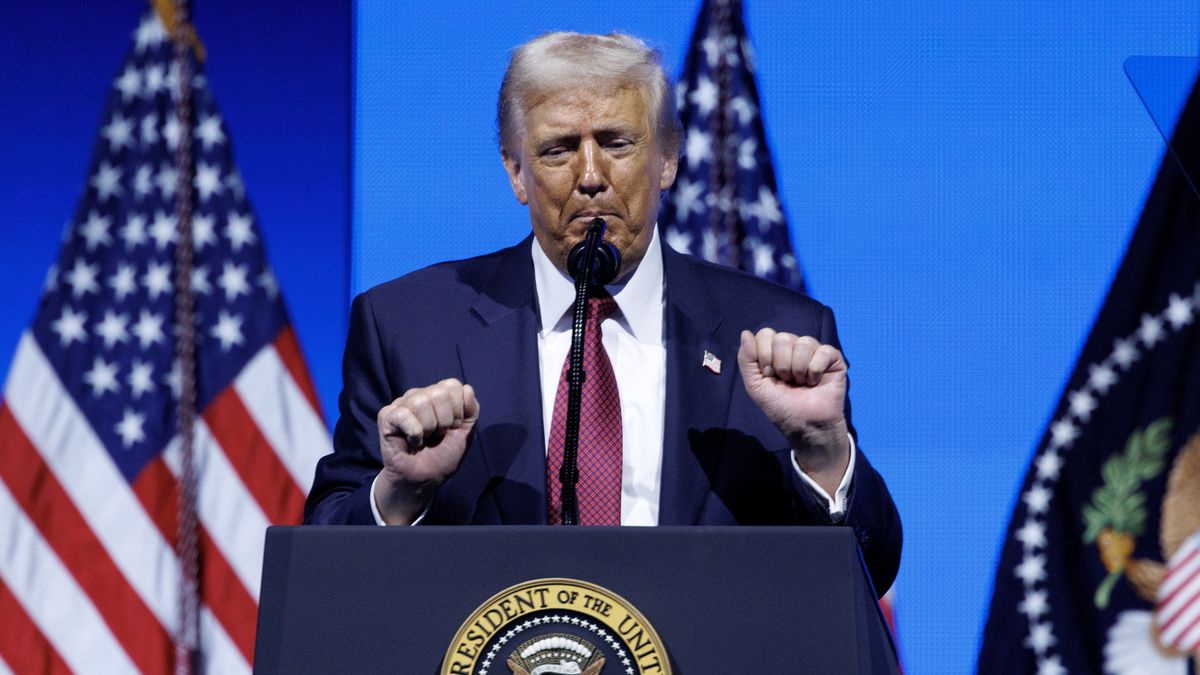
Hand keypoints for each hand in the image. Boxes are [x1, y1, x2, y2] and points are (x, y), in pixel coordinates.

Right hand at [373, 378, 478, 523]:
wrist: (425, 479)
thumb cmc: (443, 455)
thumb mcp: (466, 432)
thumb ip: (471, 409)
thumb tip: (466, 389)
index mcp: (438, 394)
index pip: (452, 385)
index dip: (458, 410)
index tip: (453, 427)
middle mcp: (420, 395)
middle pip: (439, 393)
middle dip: (444, 420)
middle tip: (438, 434)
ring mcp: (402, 404)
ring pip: (421, 402)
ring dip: (428, 428)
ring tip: (425, 438)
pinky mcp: (386, 416)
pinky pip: (404, 415)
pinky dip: (414, 433)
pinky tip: (412, 441)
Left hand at [737, 328, 849, 490]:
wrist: (805, 426)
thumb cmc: (781, 406)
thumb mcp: (756, 386)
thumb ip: (746, 360)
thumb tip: (745, 333)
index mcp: (775, 350)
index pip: (765, 334)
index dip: (764, 357)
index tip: (769, 376)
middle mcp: (794, 346)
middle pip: (783, 338)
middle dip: (782, 366)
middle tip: (787, 381)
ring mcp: (814, 351)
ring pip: (803, 343)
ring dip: (799, 370)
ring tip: (801, 383)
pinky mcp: (833, 358)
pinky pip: (823, 351)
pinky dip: (815, 371)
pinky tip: (816, 382)